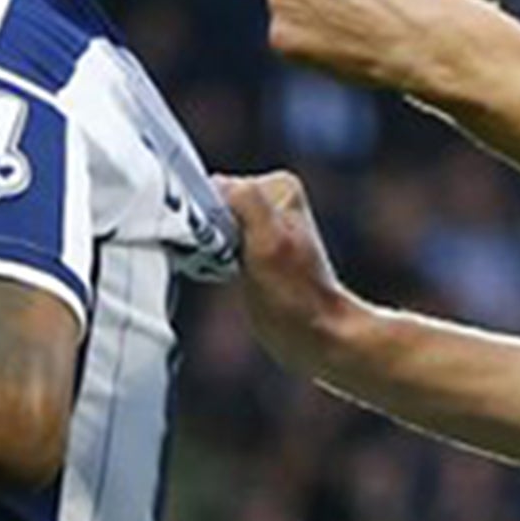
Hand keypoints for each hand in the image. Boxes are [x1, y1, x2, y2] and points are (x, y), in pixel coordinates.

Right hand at [217, 170, 358, 376]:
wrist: (314, 335)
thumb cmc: (296, 296)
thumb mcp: (269, 241)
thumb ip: (246, 201)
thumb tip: (217, 185)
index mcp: (278, 186)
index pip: (216, 188)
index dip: (208, 217)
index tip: (219, 246)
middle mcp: (268, 198)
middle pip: (209, 205)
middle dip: (206, 233)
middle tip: (224, 262)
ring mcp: (257, 222)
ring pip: (206, 226)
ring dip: (205, 249)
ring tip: (227, 271)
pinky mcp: (247, 247)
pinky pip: (209, 243)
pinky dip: (207, 259)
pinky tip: (223, 275)